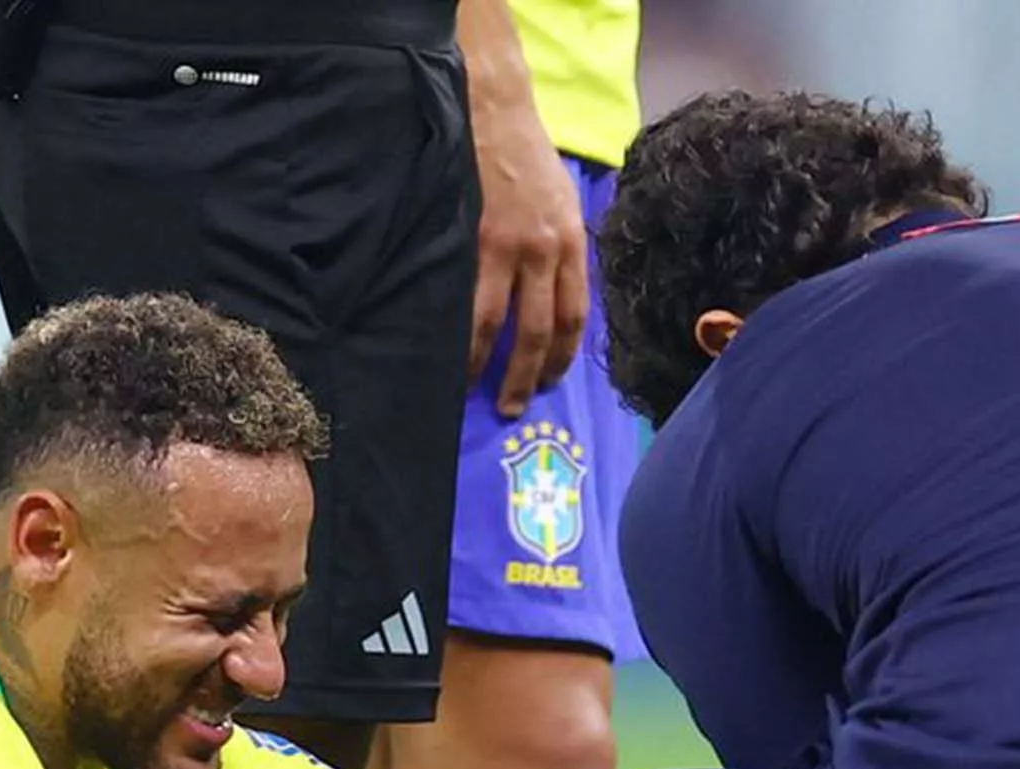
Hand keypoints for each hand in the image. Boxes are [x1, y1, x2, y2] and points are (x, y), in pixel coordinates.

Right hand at [468, 93, 587, 417]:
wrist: (497, 109)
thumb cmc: (527, 154)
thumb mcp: (562, 202)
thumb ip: (561, 249)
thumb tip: (555, 294)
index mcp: (572, 244)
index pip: (573, 317)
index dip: (561, 357)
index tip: (549, 382)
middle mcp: (546, 251)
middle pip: (539, 331)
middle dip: (525, 376)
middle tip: (512, 407)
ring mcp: (508, 247)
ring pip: (497, 324)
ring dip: (484, 364)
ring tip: (472, 389)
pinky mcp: (473, 240)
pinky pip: (465, 298)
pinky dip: (457, 331)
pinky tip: (446, 350)